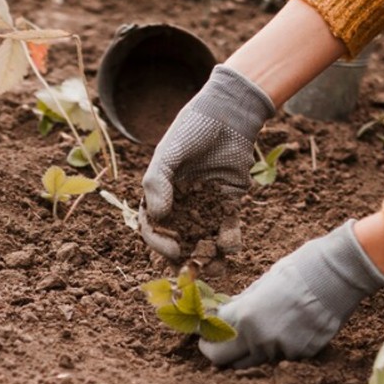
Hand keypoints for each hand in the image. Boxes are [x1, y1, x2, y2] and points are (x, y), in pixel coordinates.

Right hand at [140, 65, 274, 261]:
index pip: (153, 226)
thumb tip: (157, 217)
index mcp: (159, 193)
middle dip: (184, 257)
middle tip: (192, 271)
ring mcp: (204, 204)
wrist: (229, 113)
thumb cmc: (192, 129)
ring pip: (202, 237)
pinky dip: (229, 239)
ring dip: (207, 255)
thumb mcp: (168, 152)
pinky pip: (227, 226)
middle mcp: (180, 203)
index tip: (172, 249)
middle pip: (177, 238)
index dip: (159, 242)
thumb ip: (157, 183)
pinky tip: (231, 247)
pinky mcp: (229, 202)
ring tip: (215, 269)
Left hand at [199, 221, 383, 367]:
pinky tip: (287, 327)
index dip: (206, 337)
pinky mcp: (302, 355)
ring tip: (261, 328)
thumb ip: (239, 306)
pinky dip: (277, 347)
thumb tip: (223, 316)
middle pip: (225, 361)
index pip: (211, 340)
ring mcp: (282, 350)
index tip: (205, 336)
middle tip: (220, 343)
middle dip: (219, 352)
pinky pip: (280, 357)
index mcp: (244, 317)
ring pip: (254, 360)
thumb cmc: (296, 272)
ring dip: (250, 349)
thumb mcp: (260, 285)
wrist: (337, 275)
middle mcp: (259, 339)